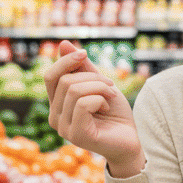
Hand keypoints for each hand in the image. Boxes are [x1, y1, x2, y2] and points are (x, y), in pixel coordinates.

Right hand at [43, 41, 143, 177]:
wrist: (132, 139)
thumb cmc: (115, 113)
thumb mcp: (99, 84)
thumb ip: (82, 67)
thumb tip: (63, 43)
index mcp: (57, 105)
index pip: (50, 76)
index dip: (66, 60)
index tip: (85, 53)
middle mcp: (55, 117)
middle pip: (65, 81)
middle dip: (93, 77)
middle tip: (111, 86)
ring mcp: (64, 128)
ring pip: (74, 90)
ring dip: (100, 87)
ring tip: (111, 96)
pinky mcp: (76, 135)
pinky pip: (83, 104)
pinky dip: (100, 99)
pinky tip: (107, 108)